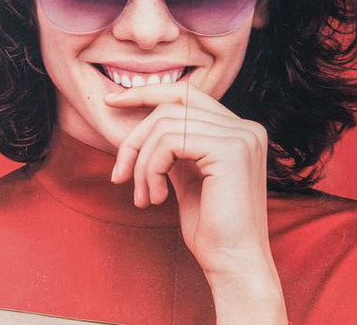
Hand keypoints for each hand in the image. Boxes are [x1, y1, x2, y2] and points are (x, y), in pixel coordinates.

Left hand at [106, 82, 285, 318]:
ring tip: (142, 196)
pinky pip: (169, 142)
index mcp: (238, 131)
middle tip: (119, 176)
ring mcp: (241, 136)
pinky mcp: (230, 150)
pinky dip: (151, 169)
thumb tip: (140, 122)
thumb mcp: (186, 175)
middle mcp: (246, 128)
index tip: (111, 101)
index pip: (184, 94)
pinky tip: (156, 198)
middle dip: (135, 140)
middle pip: (169, 108)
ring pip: (164, 126)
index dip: (145, 93)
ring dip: (142, 163)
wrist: (232, 263)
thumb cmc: (210, 227)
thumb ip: (173, 146)